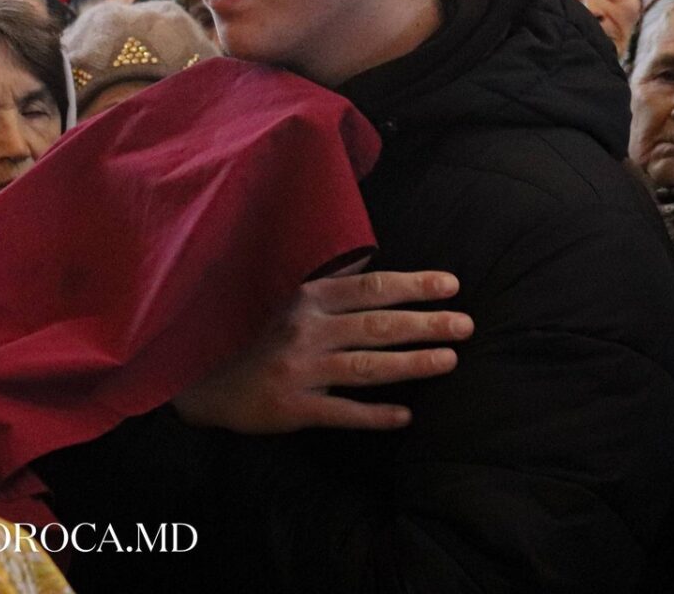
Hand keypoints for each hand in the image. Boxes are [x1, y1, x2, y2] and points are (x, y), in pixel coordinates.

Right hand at [172, 270, 471, 433]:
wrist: (207, 382)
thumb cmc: (258, 336)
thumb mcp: (290, 300)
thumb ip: (331, 280)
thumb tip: (370, 257)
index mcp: (307, 299)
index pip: (370, 288)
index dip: (412, 285)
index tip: (451, 284)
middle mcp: (305, 330)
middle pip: (376, 325)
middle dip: (425, 324)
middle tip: (466, 324)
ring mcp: (300, 371)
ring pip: (366, 367)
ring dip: (411, 363)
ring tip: (449, 360)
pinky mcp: (294, 407)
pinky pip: (342, 412)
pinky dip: (374, 415)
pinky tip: (406, 416)